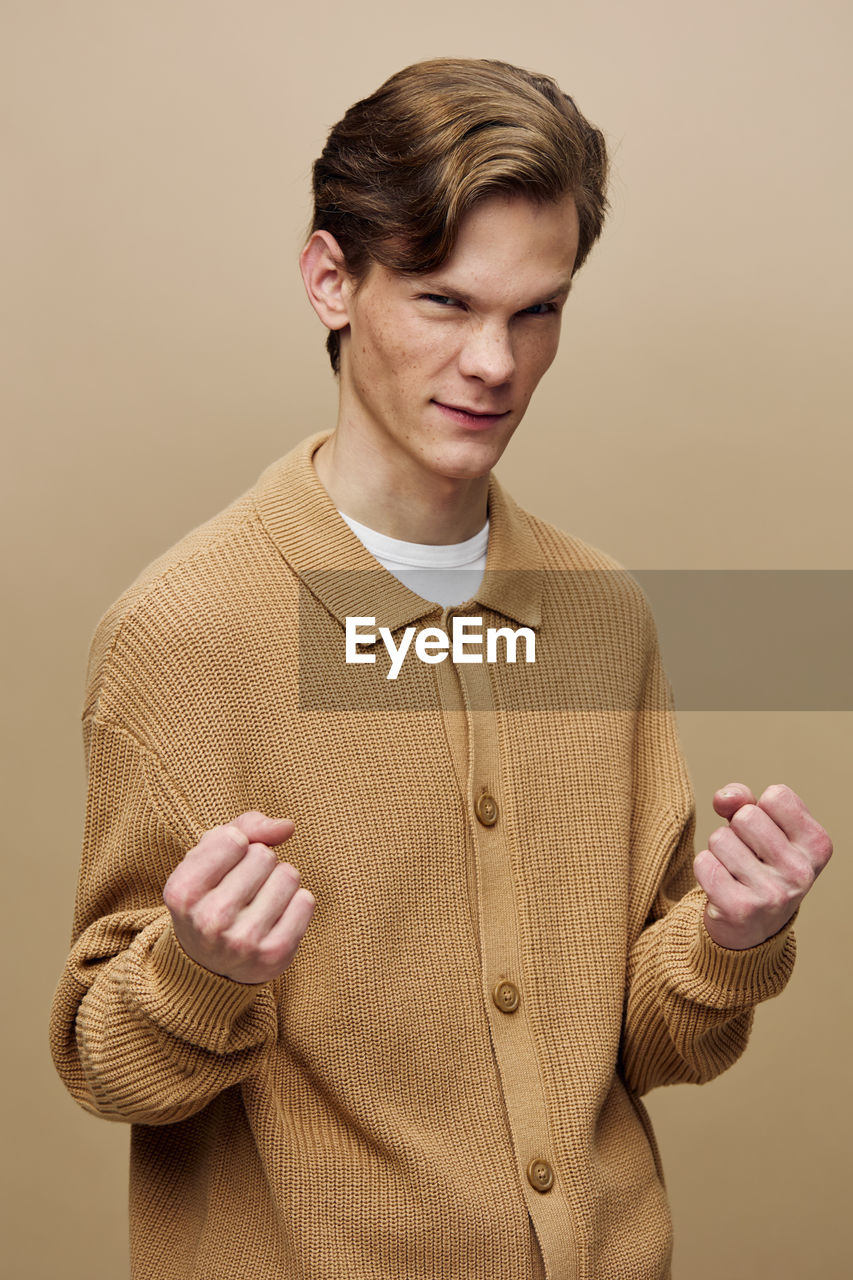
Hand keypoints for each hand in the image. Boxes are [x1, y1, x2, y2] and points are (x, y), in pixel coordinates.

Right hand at [162, 811, 315, 982]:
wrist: (209, 964)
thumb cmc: (212, 893)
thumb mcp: (209, 856)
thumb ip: (245, 827)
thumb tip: (287, 827)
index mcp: (182, 892)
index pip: (234, 839)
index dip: (236, 845)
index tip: (225, 865)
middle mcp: (209, 920)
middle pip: (264, 856)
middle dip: (259, 862)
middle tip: (243, 887)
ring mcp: (243, 942)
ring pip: (288, 875)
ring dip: (279, 881)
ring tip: (259, 901)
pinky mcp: (274, 955)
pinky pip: (306, 901)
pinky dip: (296, 901)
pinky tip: (276, 916)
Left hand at [693, 783, 831, 949]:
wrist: (752, 927)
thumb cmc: (758, 864)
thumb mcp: (762, 826)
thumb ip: (743, 799)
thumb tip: (723, 798)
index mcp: (817, 846)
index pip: (776, 796)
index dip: (760, 808)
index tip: (766, 834)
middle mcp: (801, 872)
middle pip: (746, 816)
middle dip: (736, 830)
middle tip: (747, 856)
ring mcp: (773, 894)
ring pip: (720, 838)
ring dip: (719, 852)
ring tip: (735, 873)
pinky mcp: (741, 910)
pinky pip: (704, 863)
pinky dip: (705, 869)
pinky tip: (722, 887)